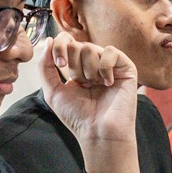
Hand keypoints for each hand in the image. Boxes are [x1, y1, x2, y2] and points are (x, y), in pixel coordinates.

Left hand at [37, 37, 139, 172]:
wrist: (98, 133)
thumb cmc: (78, 117)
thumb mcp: (52, 91)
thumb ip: (45, 66)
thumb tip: (49, 39)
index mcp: (77, 69)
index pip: (67, 43)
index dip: (60, 48)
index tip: (60, 65)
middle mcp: (93, 65)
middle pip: (77, 44)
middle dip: (73, 63)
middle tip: (80, 82)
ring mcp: (110, 66)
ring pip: (91, 48)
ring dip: (88, 70)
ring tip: (95, 87)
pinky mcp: (126, 68)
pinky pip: (110, 52)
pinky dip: (104, 68)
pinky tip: (108, 84)